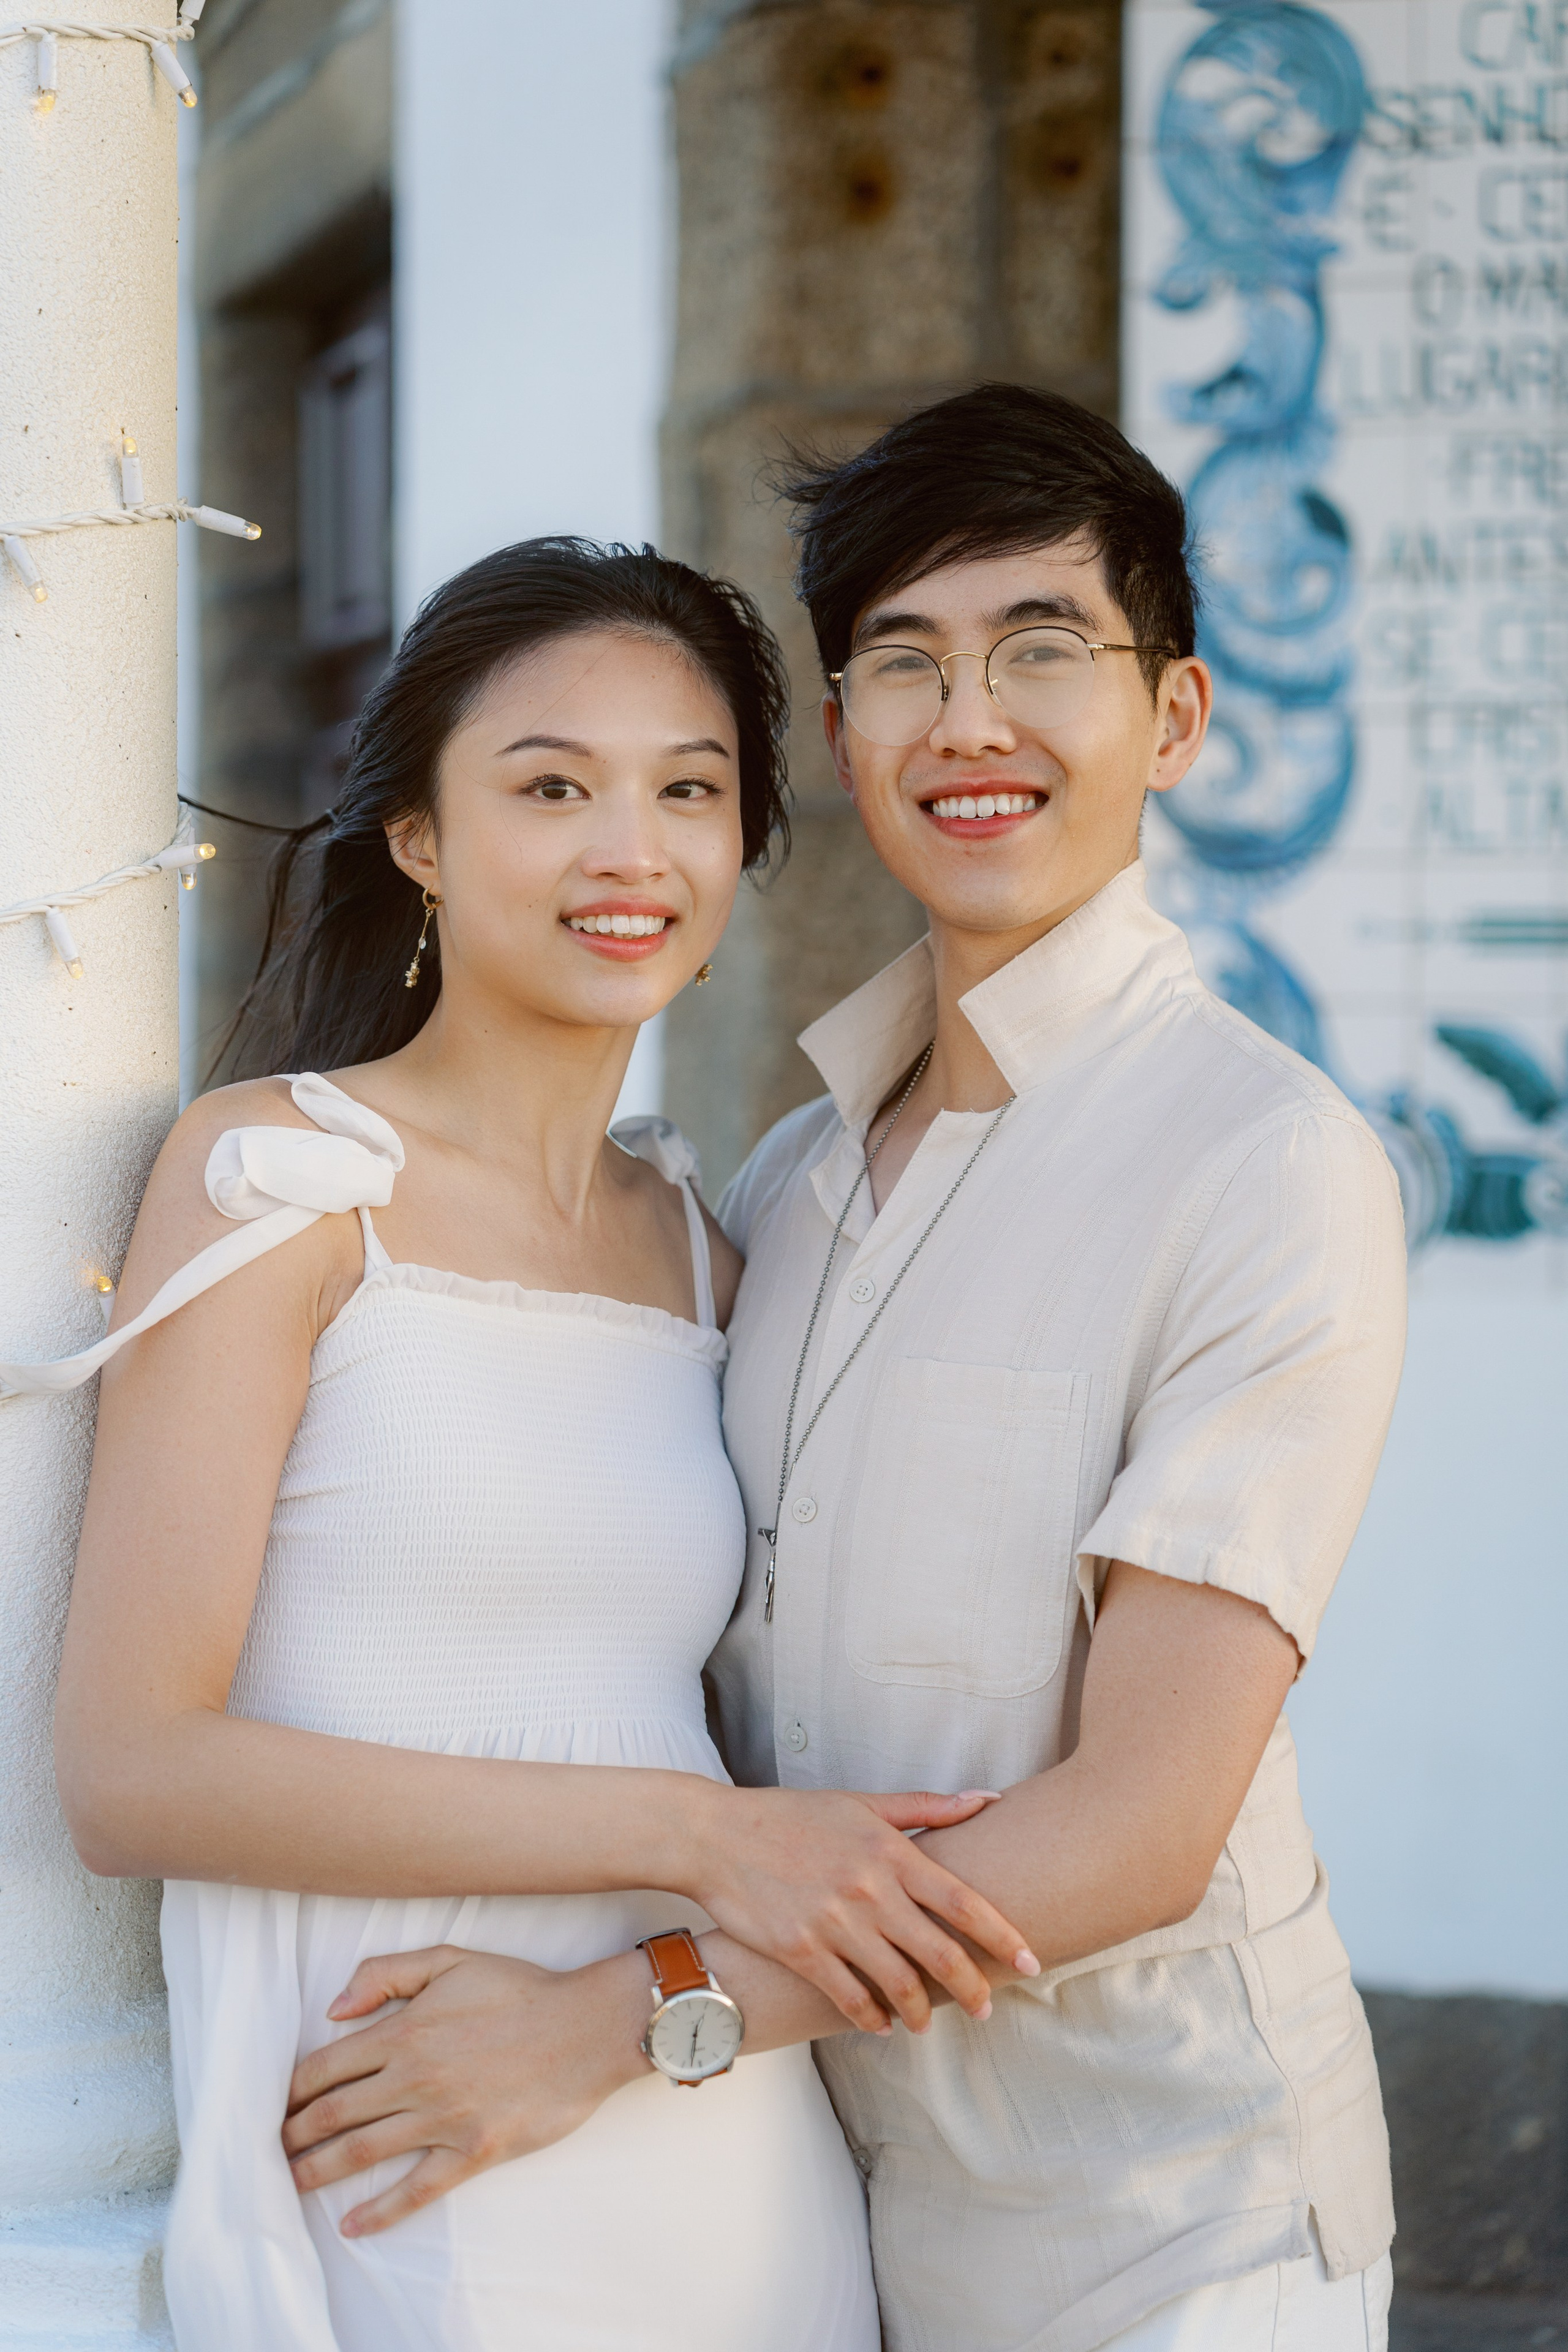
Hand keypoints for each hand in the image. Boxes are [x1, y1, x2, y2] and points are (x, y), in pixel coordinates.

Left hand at [283, 1945, 647, 2237]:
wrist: (587, 2028)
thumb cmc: (520, 1990)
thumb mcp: (451, 1960)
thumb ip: (386, 1973)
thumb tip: (334, 2009)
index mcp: (403, 2032)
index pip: (325, 2067)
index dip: (290, 2091)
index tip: (274, 2106)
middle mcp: (414, 2078)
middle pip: (331, 2115)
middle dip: (292, 2136)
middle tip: (270, 2151)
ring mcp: (442, 2119)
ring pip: (361, 2152)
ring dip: (317, 2171)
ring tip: (291, 2183)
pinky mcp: (473, 2152)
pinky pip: (415, 2190)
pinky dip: (379, 2211)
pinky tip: (353, 2224)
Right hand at [690, 1785, 1038, 2035]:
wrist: (717, 1836)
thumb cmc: (792, 1816)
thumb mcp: (861, 1802)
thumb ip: (927, 1807)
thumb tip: (987, 1799)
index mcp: (889, 1851)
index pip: (962, 1901)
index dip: (1002, 1936)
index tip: (1030, 1960)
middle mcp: (869, 1890)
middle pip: (939, 1953)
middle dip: (972, 1988)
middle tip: (987, 2008)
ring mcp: (835, 1923)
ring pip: (897, 1984)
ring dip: (921, 2012)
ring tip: (926, 2023)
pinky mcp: (801, 1951)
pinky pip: (849, 1998)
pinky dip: (872, 2018)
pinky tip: (882, 2025)